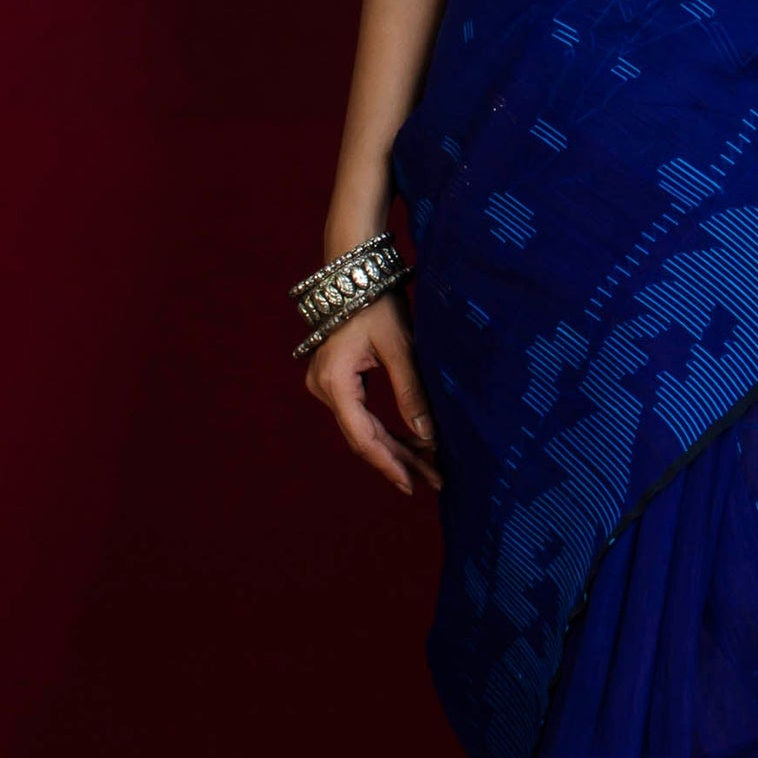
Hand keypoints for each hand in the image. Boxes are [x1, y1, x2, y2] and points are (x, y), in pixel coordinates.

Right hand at [304, 284, 441, 497]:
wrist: (356, 273)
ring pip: (363, 429)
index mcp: (335, 383)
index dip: (389, 464)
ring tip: (430, 468)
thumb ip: (412, 394)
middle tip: (434, 481)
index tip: (413, 485)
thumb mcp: (401, 348)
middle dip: (400, 461)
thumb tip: (429, 437)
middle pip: (364, 437)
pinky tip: (413, 445)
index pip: (363, 437)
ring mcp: (327, 386)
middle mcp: (324, 389)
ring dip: (395, 448)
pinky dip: (386, 430)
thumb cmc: (377, 304)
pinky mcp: (337, 381)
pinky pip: (362, 415)